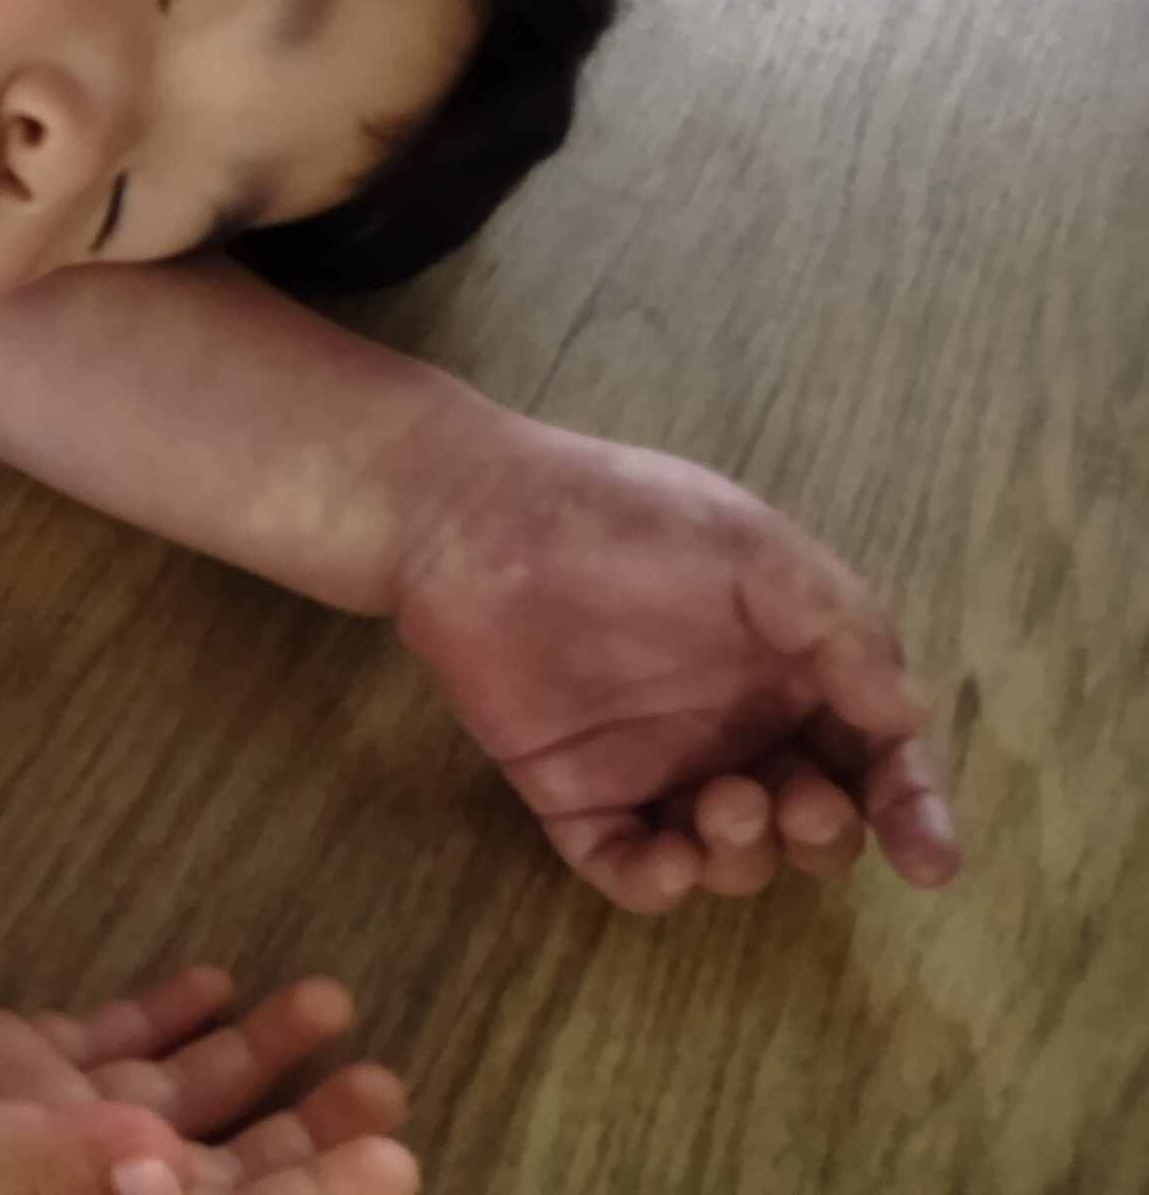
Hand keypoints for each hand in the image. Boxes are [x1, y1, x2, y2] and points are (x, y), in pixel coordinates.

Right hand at [0, 966, 416, 1194]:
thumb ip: (63, 1163)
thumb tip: (170, 1162)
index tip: (396, 1157)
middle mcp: (91, 1182)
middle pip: (231, 1168)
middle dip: (314, 1130)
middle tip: (386, 1084)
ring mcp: (53, 1123)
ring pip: (184, 1095)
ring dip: (258, 1057)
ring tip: (328, 1003)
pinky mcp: (7, 1064)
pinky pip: (110, 1037)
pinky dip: (168, 1010)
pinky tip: (219, 977)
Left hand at [393, 423, 961, 912]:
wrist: (475, 517)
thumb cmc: (623, 516)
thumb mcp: (751, 548)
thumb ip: (837, 629)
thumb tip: (909, 718)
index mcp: (789, 667)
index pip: (873, 753)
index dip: (910, 809)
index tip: (928, 859)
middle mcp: (733, 726)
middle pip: (813, 820)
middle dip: (825, 836)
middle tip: (796, 803)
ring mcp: (654, 766)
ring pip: (731, 856)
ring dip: (747, 855)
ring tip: (721, 801)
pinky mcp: (575, 795)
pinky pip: (627, 868)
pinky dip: (656, 885)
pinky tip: (664, 860)